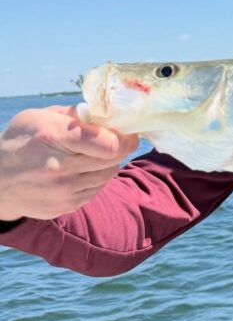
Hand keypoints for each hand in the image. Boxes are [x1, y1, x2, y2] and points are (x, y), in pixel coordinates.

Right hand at [0, 106, 138, 220]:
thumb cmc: (19, 141)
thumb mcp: (38, 116)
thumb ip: (73, 114)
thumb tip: (103, 114)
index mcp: (53, 138)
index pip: (109, 144)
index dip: (122, 137)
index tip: (124, 131)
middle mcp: (59, 168)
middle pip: (114, 159)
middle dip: (119, 147)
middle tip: (114, 139)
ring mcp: (63, 191)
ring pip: (109, 174)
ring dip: (107, 163)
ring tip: (92, 154)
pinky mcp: (66, 206)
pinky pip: (97, 189)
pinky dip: (96, 178)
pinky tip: (81, 170)